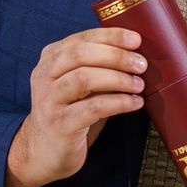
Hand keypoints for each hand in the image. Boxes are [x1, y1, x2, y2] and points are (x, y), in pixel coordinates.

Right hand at [5, 27, 146, 186]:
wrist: (45, 150)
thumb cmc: (72, 111)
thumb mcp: (80, 84)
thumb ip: (98, 66)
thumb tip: (137, 54)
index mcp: (50, 59)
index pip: (81, 39)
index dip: (110, 36)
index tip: (136, 40)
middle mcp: (45, 75)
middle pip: (80, 55)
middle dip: (116, 56)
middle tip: (142, 64)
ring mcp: (49, 100)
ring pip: (84, 79)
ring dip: (118, 79)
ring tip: (140, 85)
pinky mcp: (60, 124)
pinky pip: (92, 108)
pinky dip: (118, 103)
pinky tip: (135, 103)